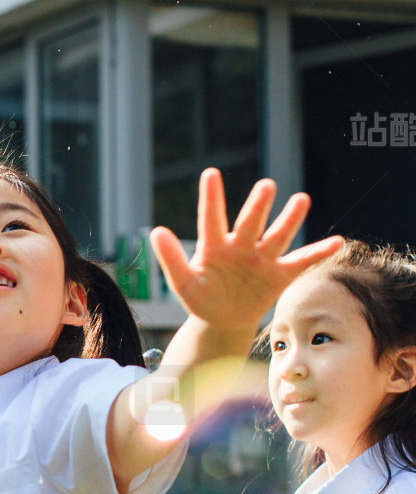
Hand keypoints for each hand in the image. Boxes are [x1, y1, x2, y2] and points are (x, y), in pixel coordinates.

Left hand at [149, 169, 343, 330]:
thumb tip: (157, 231)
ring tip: (301, 199)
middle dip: (258, 206)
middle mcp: (240, 246)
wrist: (223, 319)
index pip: (211, 218)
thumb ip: (171, 259)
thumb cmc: (201, 297)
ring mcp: (261, 259)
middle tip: (266, 186)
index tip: (210, 174)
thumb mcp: (183, 283)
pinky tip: (337, 241)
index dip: (211, 198)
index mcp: (214, 246)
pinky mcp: (279, 275)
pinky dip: (319, 252)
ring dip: (289, 219)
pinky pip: (301, 262)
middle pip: (250, 223)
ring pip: (277, 236)